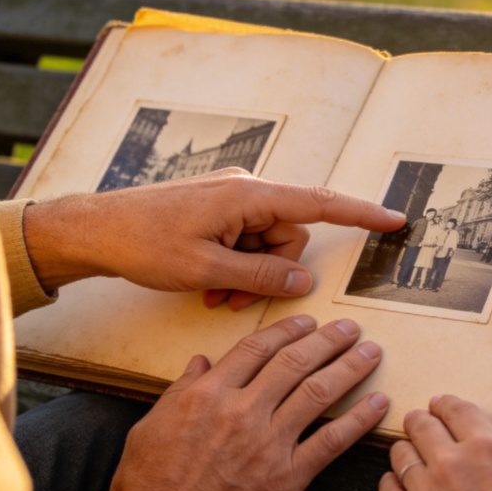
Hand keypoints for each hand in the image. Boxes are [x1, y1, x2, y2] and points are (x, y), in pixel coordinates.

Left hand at [22, 169, 405, 308]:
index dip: (361, 213)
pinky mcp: (219, 211)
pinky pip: (245, 241)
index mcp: (249, 195)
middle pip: (289, 237)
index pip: (319, 203)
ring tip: (214, 295)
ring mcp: (232, 200)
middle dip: (270, 273)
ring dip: (248, 275)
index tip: (394, 220)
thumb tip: (303, 283)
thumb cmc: (144, 243)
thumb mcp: (205, 270)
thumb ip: (260, 277)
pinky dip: (234, 266)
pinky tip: (208, 284)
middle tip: (232, 299)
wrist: (97, 230)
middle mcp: (246, 190)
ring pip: (267, 245)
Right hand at [97, 314, 388, 490]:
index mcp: (210, 393)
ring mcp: (269, 443)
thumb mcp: (153, 425)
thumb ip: (181, 389)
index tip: (308, 322)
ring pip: (319, 392)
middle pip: (296, 362)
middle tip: (349, 327)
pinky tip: (378, 402)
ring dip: (350, 367)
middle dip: (328, 340)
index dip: (288, 330)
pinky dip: (359, 419)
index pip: (258, 348)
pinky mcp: (288, 477)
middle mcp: (244, 410)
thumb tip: (201, 362)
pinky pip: (331, 440)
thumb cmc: (148, 486)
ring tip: (371, 351)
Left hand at [380, 395, 491, 490]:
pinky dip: (391, 483)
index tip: (439, 405)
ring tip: (409, 454)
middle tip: (418, 422)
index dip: (445, 404)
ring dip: (405, 450)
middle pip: (421, 424)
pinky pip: (387, 490)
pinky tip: (397, 485)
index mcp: (487, 446)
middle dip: (419, 420)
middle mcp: (451, 461)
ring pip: (400, 453)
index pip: (455, 409)